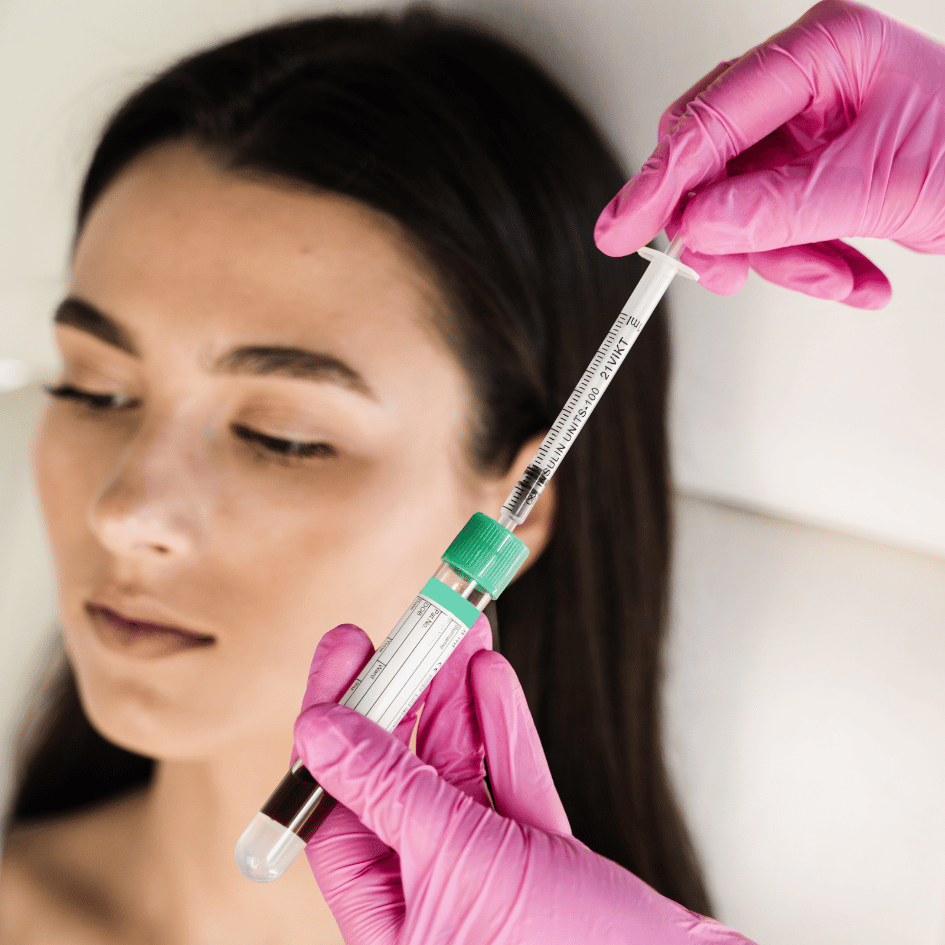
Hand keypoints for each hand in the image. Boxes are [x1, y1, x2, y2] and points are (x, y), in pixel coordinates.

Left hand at [294, 620, 753, 943]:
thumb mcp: (458, 858)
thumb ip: (388, 791)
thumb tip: (319, 730)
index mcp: (387, 923)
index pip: (335, 807)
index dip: (337, 722)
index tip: (345, 652)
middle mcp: (428, 899)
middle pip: (398, 780)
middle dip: (407, 698)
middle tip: (405, 632)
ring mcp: (485, 877)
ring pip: (456, 772)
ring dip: (456, 699)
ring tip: (455, 632)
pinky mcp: (536, 860)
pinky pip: (507, 782)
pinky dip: (500, 728)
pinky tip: (489, 676)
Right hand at [595, 0, 944, 307]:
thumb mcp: (880, 185)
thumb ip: (779, 206)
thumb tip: (699, 224)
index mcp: (824, 51)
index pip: (715, 115)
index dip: (662, 178)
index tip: (623, 227)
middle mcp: (806, 84)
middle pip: (715, 161)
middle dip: (727, 229)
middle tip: (725, 272)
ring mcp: (806, 129)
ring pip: (740, 206)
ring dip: (781, 259)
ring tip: (836, 278)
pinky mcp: (809, 171)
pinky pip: (773, 226)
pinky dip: (806, 264)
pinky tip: (852, 276)